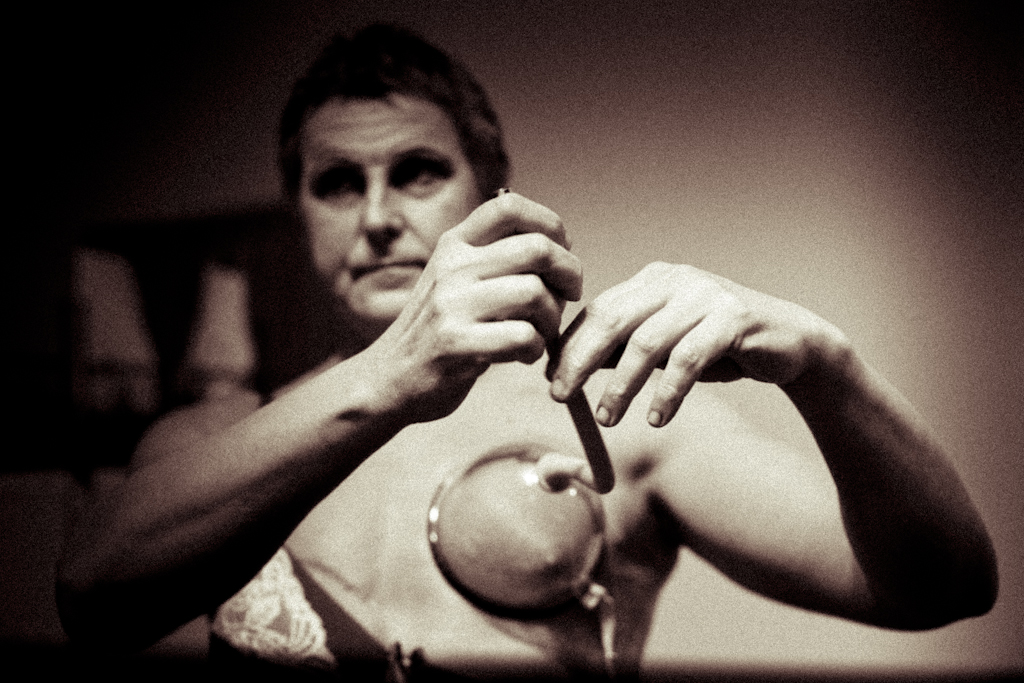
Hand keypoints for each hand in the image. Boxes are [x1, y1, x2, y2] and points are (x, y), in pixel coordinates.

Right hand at [367, 192, 581, 422]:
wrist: (389, 377)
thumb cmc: (439, 330)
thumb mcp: (456, 280)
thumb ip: (496, 258)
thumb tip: (560, 244)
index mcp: (455, 245)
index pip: (510, 206)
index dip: (551, 224)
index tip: (562, 251)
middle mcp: (453, 267)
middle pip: (537, 249)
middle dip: (569, 273)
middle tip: (568, 297)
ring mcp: (451, 305)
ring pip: (535, 293)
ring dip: (553, 318)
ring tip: (540, 333)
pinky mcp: (456, 344)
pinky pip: (522, 336)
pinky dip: (534, 349)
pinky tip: (522, 355)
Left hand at [548, 262, 840, 427]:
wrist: (790, 342)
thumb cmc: (719, 346)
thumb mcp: (666, 345)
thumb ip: (624, 350)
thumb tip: (571, 367)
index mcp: (653, 280)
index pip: (599, 309)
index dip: (570, 345)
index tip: (549, 378)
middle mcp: (675, 280)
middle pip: (613, 319)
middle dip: (581, 360)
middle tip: (560, 396)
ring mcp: (705, 296)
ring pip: (648, 341)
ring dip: (622, 385)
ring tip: (608, 417)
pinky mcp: (733, 318)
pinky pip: (689, 358)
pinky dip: (668, 391)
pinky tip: (656, 418)